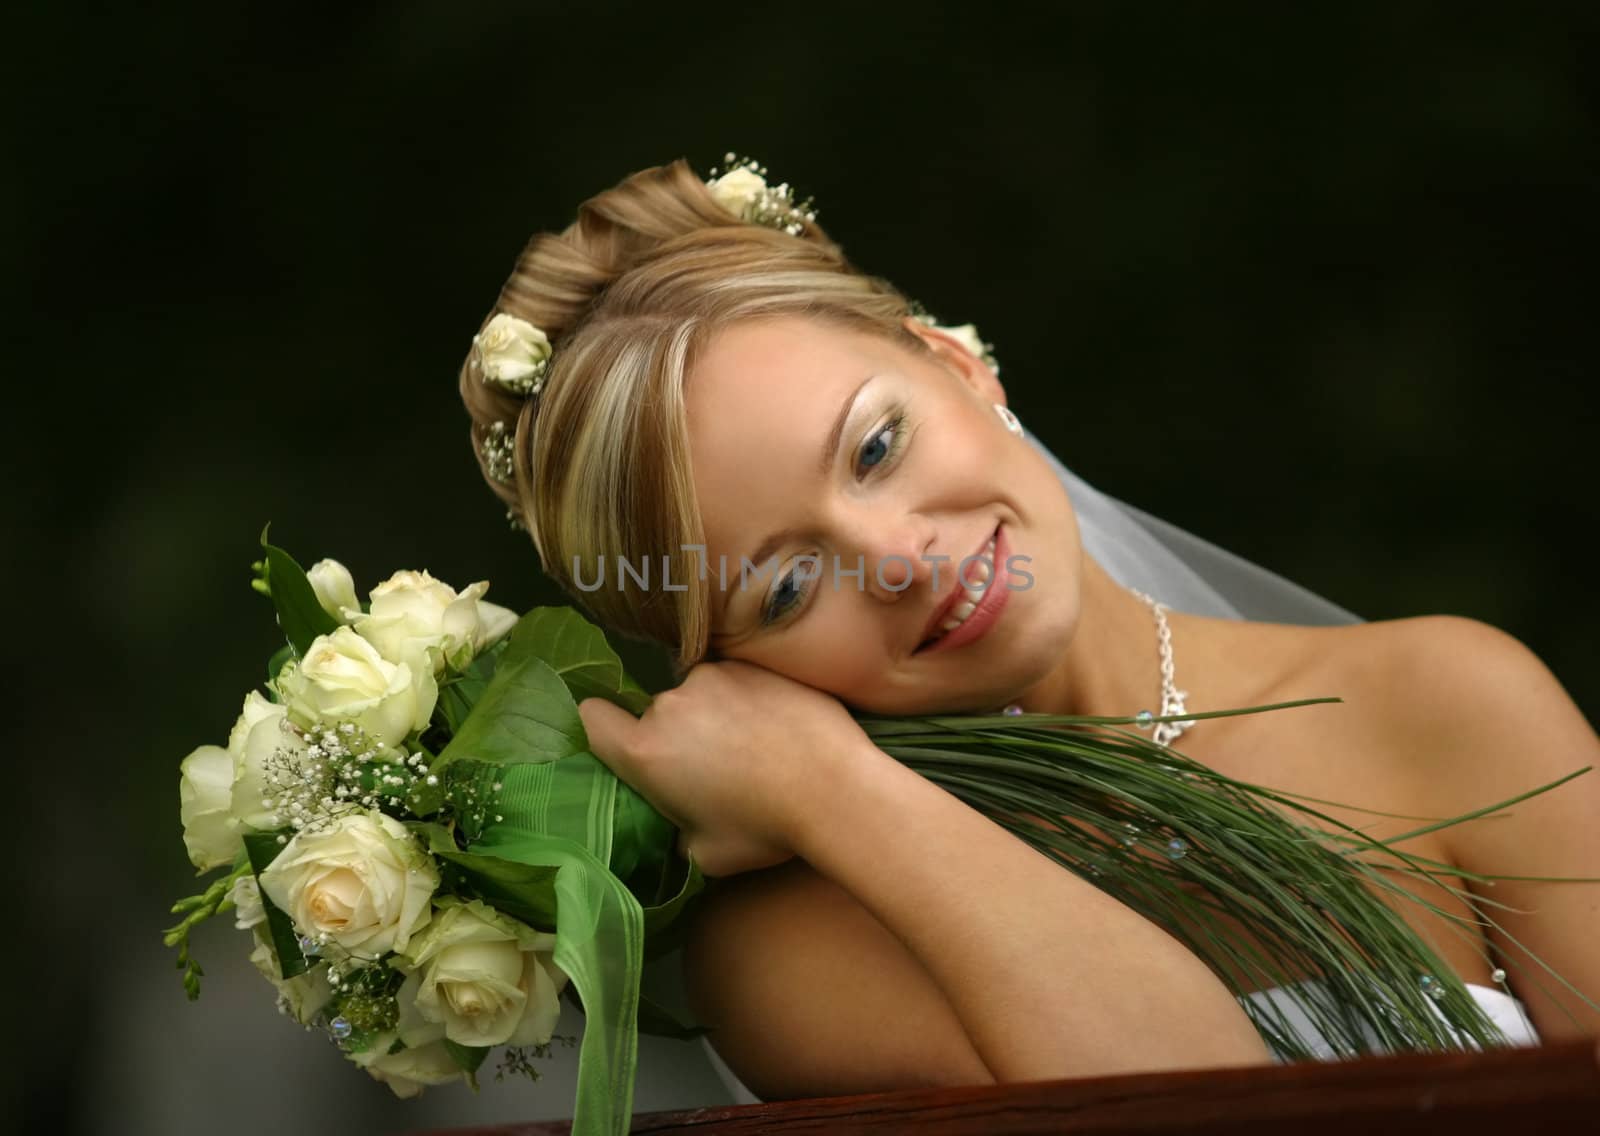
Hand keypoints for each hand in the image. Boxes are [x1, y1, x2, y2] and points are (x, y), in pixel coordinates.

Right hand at [578, 659, 873, 877]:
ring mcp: (713, 677)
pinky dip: (749, 699)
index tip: (622, 742)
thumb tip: (683, 821)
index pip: (591, 719)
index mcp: (646, 751)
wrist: (836, 788)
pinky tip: (780, 725)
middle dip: (678, 735)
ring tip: (758, 745)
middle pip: (655, 714)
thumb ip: (678, 829)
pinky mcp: (753, 663)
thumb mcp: (706, 854)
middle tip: (718, 767)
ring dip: (716, 714)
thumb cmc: (767, 829)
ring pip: (699, 695)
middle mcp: (670, 704)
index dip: (601, 728)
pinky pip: (736, 681)